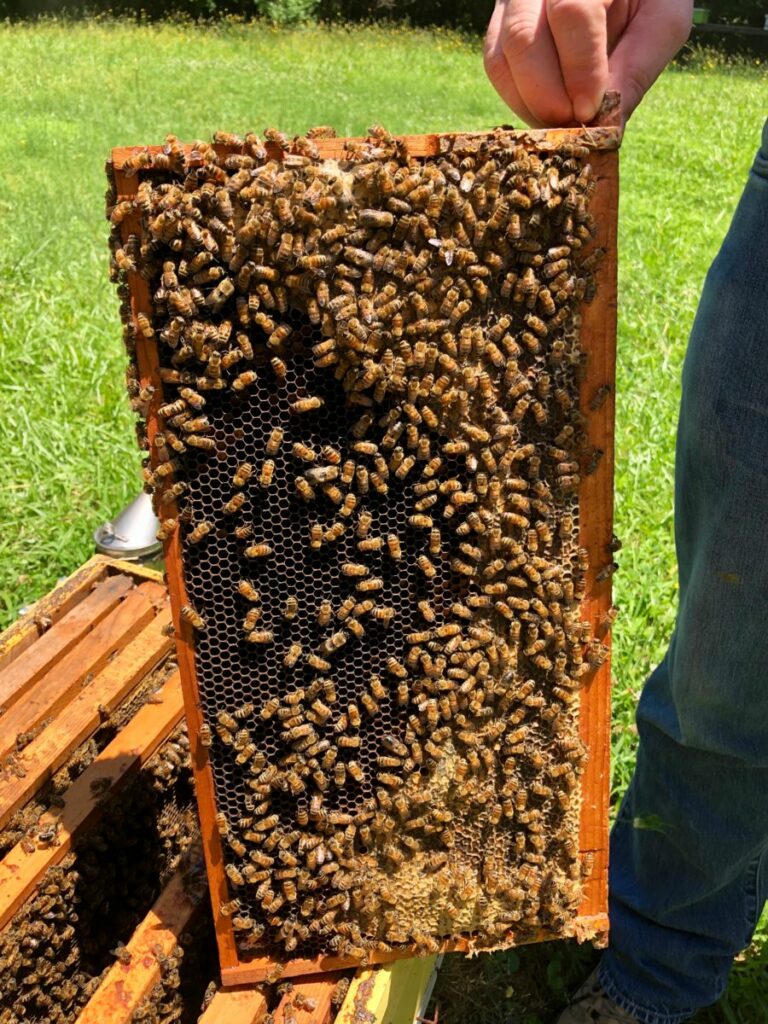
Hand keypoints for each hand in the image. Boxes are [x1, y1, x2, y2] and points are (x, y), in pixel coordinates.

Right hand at [484, 0, 692, 126]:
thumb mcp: (662, 21)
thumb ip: (638, 66)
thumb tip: (608, 126)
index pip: (571, 12)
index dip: (579, 68)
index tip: (589, 110)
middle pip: (522, 37)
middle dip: (546, 95)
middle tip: (572, 123)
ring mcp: (512, 0)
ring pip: (500, 58)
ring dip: (529, 104)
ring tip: (562, 120)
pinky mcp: (500, 24)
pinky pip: (496, 67)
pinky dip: (519, 99)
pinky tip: (548, 109)